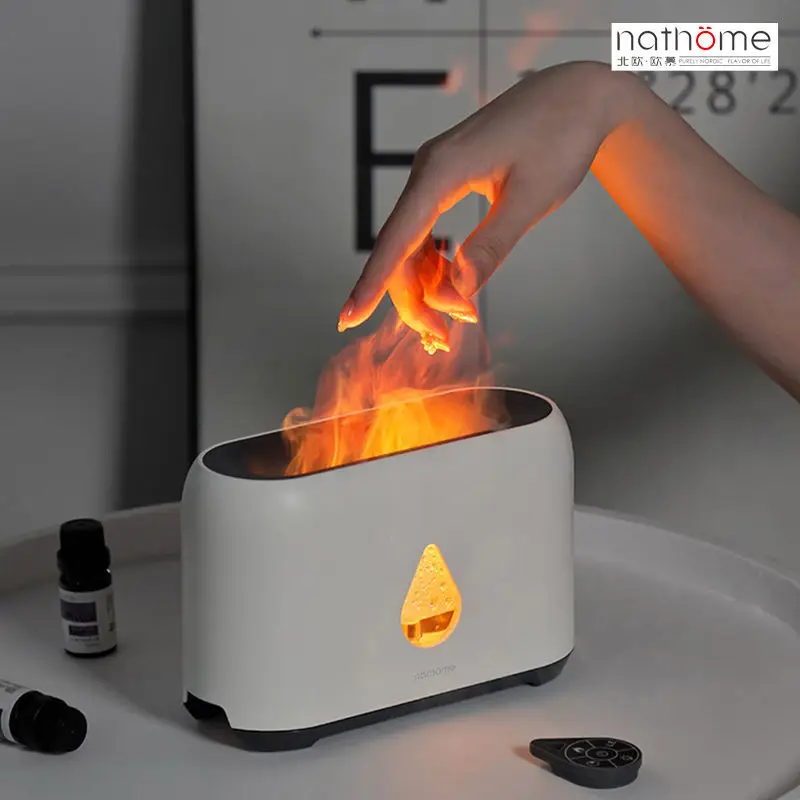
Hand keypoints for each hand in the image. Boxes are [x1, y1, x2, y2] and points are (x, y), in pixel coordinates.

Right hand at [337, 60, 620, 350]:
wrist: (576, 97)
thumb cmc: (559, 139)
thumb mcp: (532, 199)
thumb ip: (491, 246)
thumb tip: (457, 292)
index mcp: (441, 171)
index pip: (396, 238)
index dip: (372, 283)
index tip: (348, 317)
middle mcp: (427, 171)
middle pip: (398, 249)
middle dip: (413, 298)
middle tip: (440, 339)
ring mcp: (433, 175)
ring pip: (410, 244)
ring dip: (424, 285)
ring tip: (450, 321)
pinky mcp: (444, 180)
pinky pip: (425, 231)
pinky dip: (434, 264)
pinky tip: (451, 283)